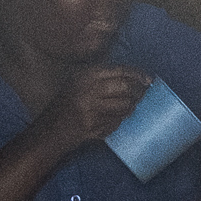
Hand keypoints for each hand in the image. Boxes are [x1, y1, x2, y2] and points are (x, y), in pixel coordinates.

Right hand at [32, 64, 149, 148]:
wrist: (51, 129)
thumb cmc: (68, 103)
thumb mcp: (79, 81)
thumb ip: (102, 77)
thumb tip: (134, 76)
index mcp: (86, 76)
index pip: (120, 71)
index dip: (138, 74)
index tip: (149, 79)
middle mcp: (88, 91)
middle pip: (126, 88)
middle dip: (138, 92)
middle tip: (142, 94)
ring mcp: (91, 111)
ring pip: (125, 107)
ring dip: (131, 107)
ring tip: (129, 106)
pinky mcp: (93, 127)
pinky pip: (117, 122)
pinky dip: (119, 120)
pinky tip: (113, 118)